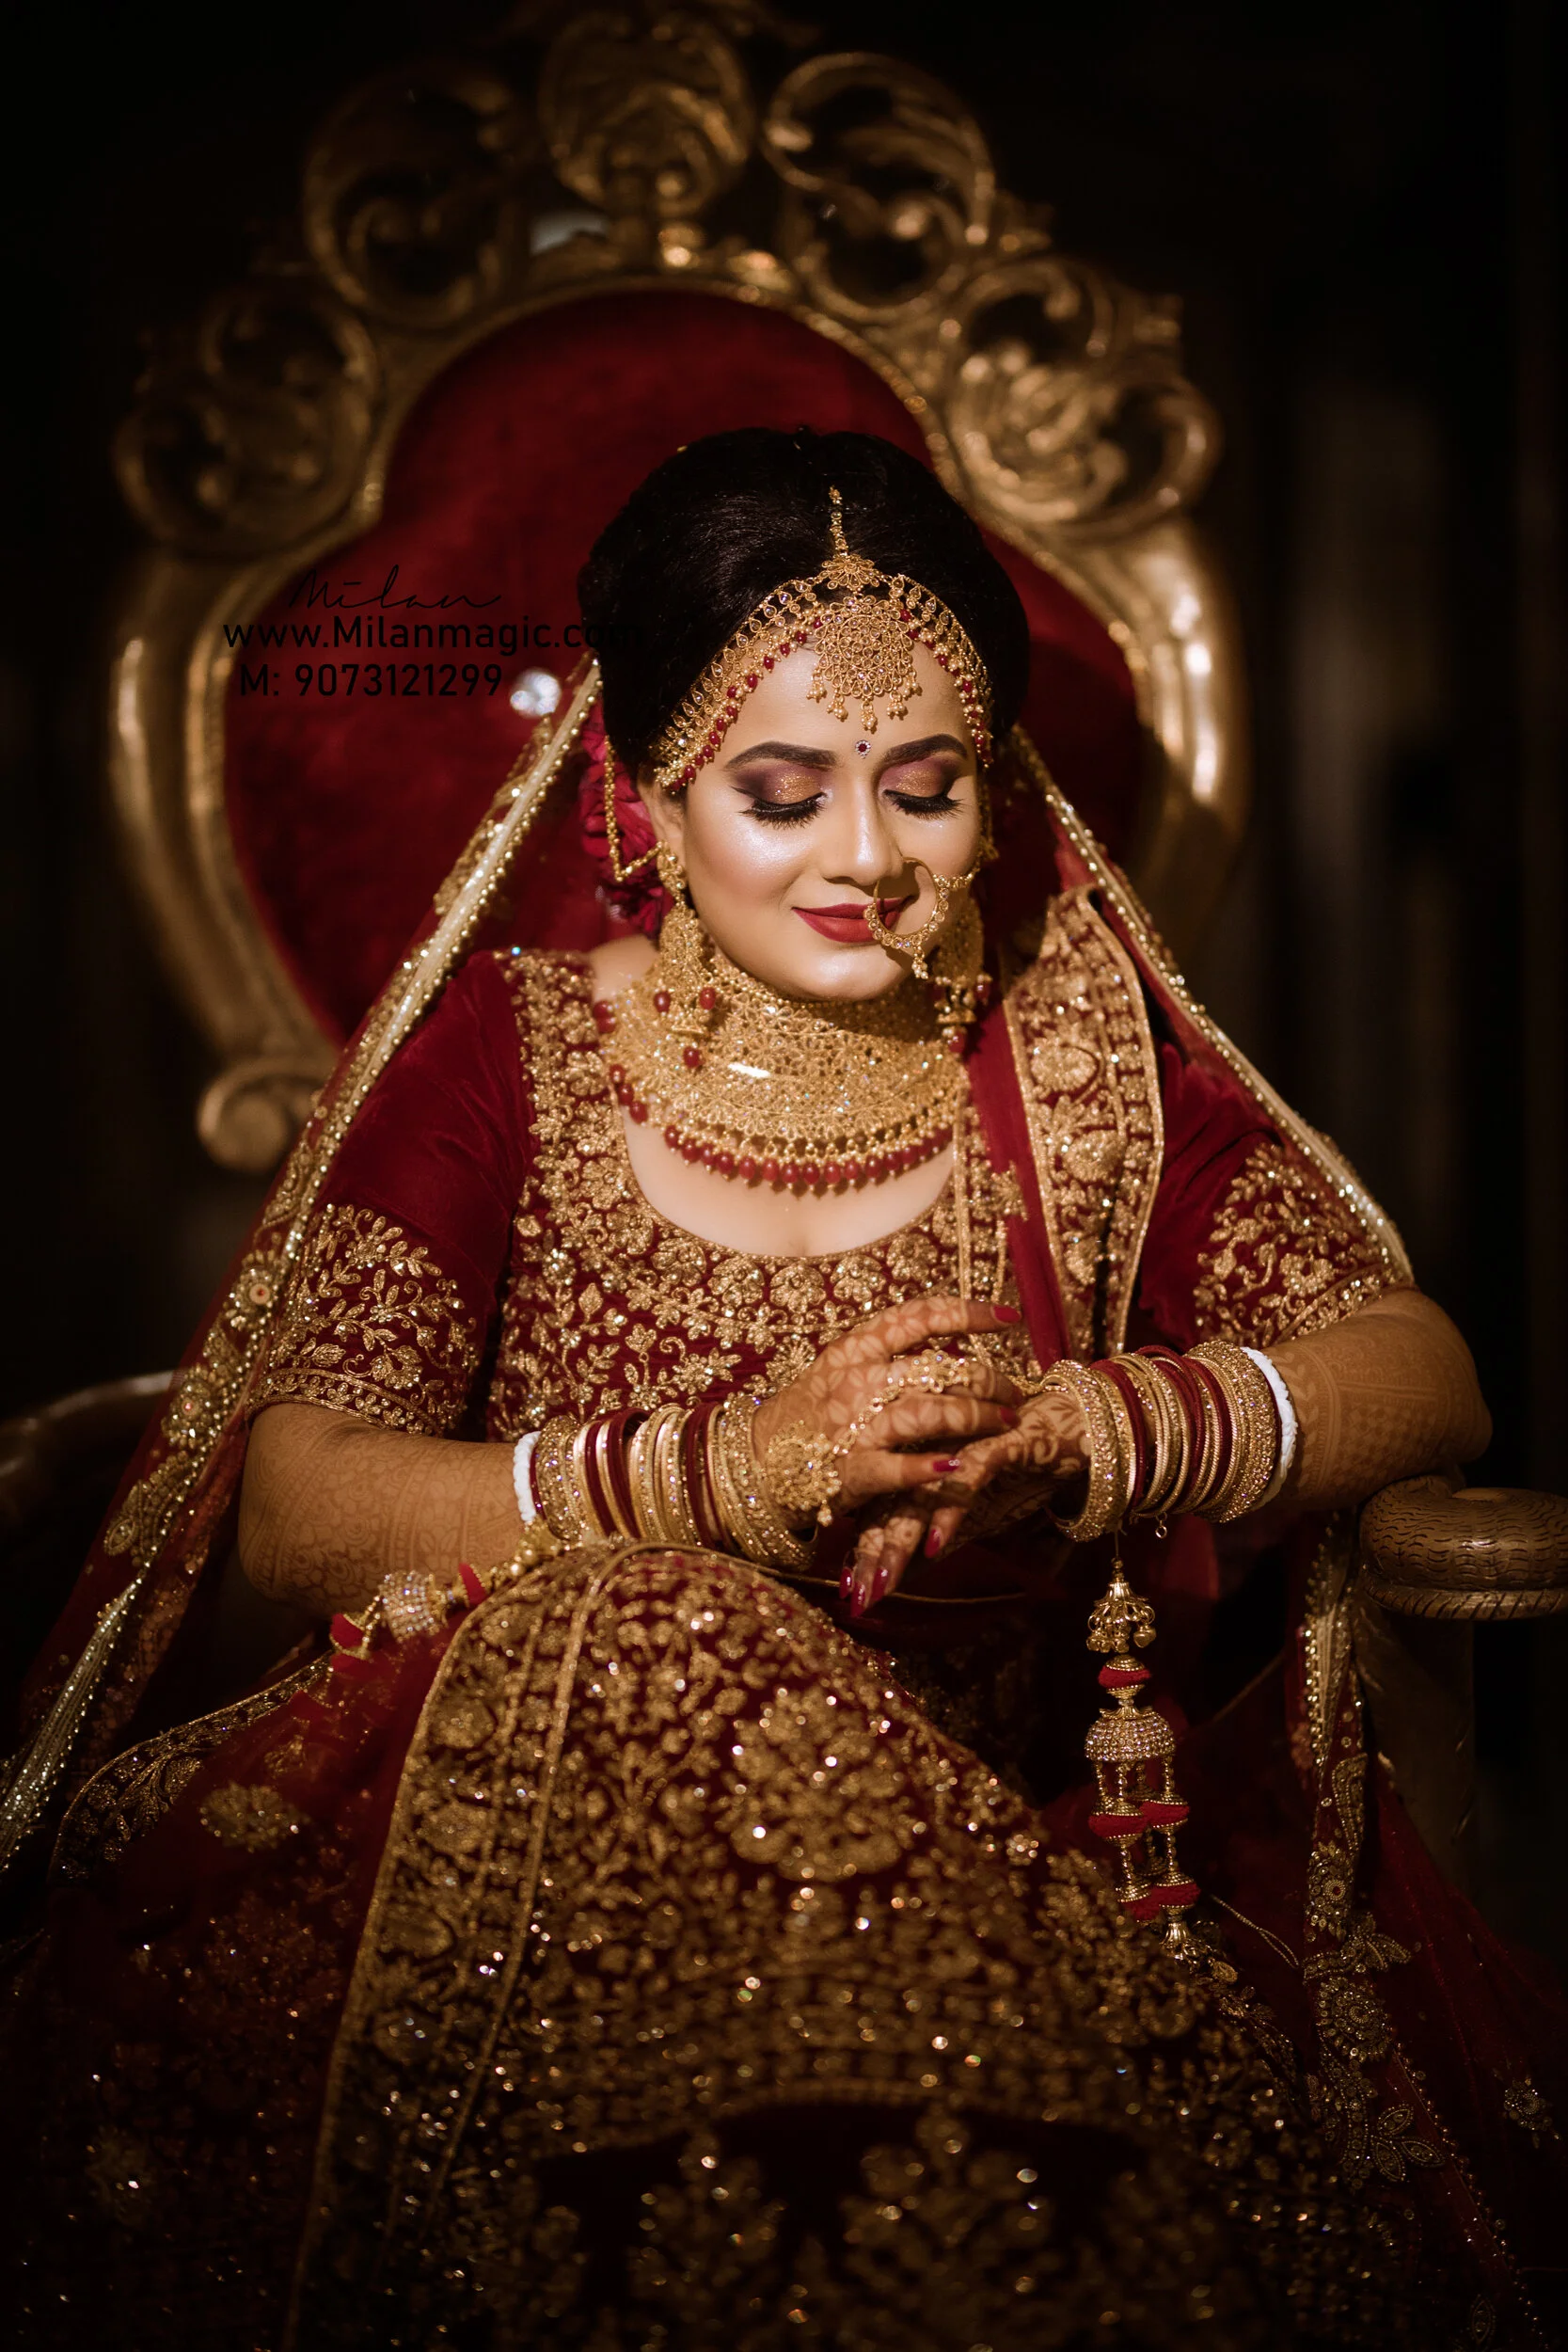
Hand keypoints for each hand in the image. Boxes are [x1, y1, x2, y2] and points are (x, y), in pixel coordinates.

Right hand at [750, 1293, 1023, 1530]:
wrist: (754, 1462)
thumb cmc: (809, 1413)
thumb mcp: (840, 1367)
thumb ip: (887, 1353)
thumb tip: (947, 1339)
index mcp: (856, 1348)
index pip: (920, 1317)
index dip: (968, 1313)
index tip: (1007, 1317)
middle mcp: (857, 1380)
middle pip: (939, 1368)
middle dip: (988, 1380)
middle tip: (1013, 1394)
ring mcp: (853, 1425)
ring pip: (929, 1412)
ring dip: (975, 1417)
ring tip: (1003, 1423)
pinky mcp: (850, 1470)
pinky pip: (896, 1467)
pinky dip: (929, 1468)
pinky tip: (957, 1469)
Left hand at [846, 1382, 1088, 1614]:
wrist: (1079, 1429)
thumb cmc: (1023, 1469)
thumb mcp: (981, 1510)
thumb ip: (945, 1533)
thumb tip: (911, 1573)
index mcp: (923, 1458)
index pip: (881, 1506)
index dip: (864, 1547)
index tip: (851, 1592)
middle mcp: (935, 1445)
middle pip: (890, 1501)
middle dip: (873, 1552)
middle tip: (862, 1596)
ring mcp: (963, 1439)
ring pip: (920, 1492)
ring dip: (901, 1540)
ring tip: (886, 1582)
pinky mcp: (999, 1439)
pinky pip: (967, 1476)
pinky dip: (950, 1511)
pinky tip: (935, 1544)